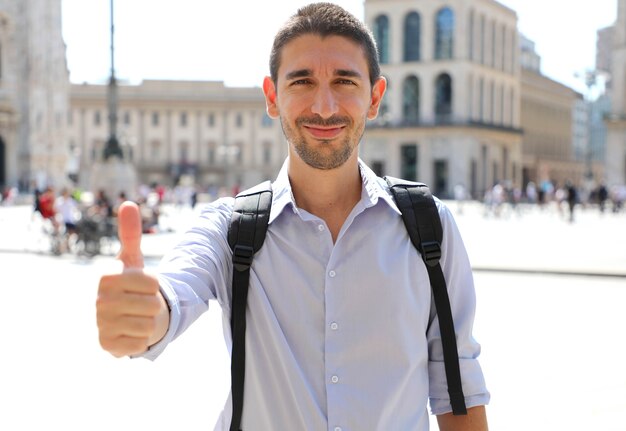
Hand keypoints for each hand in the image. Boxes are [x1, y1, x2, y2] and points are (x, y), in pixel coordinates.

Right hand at [96, 201, 168, 356]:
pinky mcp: (107, 346)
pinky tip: (131, 332)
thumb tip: (128, 204)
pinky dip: (142, 338)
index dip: (154, 284)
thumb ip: (131, 233)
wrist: (125, 315)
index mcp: (106, 277)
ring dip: (150, 322)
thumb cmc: (131, 284)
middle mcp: (99, 301)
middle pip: (152, 305)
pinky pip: (141, 343)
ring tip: (137, 316)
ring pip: (149, 325)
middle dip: (154, 305)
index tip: (143, 284)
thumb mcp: (133, 258)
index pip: (152, 282)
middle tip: (141, 303)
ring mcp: (101, 325)